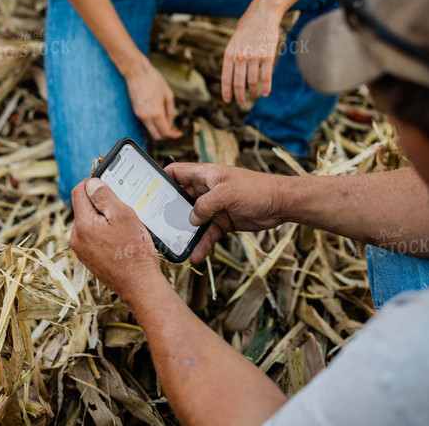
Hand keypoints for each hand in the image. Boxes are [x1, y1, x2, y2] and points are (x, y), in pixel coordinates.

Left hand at [70, 177, 161, 300]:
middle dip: (100, 201)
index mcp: (83, 224)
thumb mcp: (123, 215)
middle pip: (83, 206)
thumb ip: (104, 196)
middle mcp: (76, 238)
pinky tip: (120, 237)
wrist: (139, 284)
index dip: (92, 181)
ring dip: (103, 217)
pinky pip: (93, 236)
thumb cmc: (134, 250)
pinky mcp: (89, 259)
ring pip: (89, 221)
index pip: (79, 191)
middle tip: (121, 204)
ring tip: (123, 224)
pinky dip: (104, 231)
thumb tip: (91, 183)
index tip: (107, 181)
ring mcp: (81, 250)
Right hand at [125, 58, 182, 140]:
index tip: (179, 133)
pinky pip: (146, 123)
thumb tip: (172, 121)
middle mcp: (147, 117)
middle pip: (157, 136)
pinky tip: (159, 116)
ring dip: (160, 130)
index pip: (166, 132)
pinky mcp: (136, 111)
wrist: (136, 72)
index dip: (174, 135)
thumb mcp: (168, 94)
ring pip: (151, 131)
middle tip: (174, 130)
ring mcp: (140, 115)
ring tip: (168, 121)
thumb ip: (171, 110)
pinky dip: (154, 124)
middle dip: (166, 136)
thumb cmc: (152, 79)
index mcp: (157, 113)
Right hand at [165, 163, 284, 262]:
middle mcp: (206, 189)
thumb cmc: (256, 189)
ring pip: (193, 220)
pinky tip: (196, 255)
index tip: (148, 191)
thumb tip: (191, 219)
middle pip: (181, 199)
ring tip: (175, 246)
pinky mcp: (223, 221)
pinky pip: (207, 233)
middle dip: (169, 212)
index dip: (161, 179)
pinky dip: (202, 244)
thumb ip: (205, 205)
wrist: (281, 204)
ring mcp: (214, 206)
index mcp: (205, 174)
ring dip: (185, 233)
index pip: (176, 172)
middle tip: (157, 226)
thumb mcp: (227, 193)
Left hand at [222, 0, 282, 104]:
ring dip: (253, 92)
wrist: (263, 13)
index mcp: (229, 52)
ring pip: (252, 82)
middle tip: (240, 102)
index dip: (226, 91)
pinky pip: (266, 77)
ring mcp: (254, 57)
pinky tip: (265, 93)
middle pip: (238, 83)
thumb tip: (232, 75)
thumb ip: (232, 56)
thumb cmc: (248, 26)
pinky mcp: (267, 56)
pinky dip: (266, 87)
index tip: (227, 100)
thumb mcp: (234, 40)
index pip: (226, 77)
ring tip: (253, 95)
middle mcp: (240, 56)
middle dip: (239, 96)